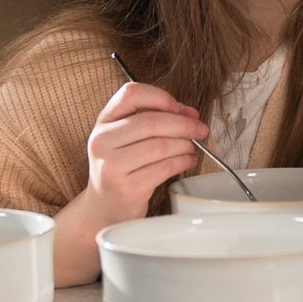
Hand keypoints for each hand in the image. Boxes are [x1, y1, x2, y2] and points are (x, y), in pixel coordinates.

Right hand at [83, 78, 206, 225]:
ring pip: (160, 146)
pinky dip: (182, 162)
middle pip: (150, 122)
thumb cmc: (122, 168)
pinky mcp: (127, 187)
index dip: (160, 97)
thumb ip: (157, 120)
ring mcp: (111, 166)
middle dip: (183, 124)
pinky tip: (188, 160)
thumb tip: (190, 113)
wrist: (105, 207)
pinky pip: (164, 168)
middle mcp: (102, 141)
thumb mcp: (129, 138)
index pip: (131, 94)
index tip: (178, 107)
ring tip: (193, 147)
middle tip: (200, 129)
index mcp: (103, 122)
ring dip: (185, 144)